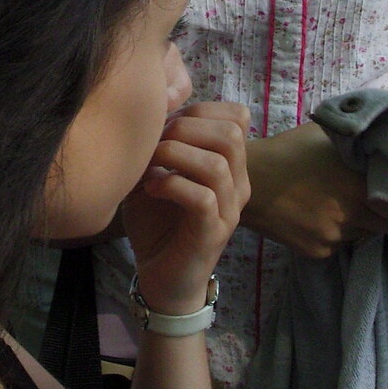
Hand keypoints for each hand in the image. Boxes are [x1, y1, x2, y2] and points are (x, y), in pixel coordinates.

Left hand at [122, 101, 248, 315]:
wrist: (161, 278)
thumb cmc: (157, 223)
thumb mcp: (156, 172)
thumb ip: (162, 142)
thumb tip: (153, 109)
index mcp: (230, 165)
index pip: (237, 116)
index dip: (198, 110)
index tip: (164, 126)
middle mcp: (238, 183)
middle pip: (231, 132)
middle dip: (185, 127)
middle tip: (154, 144)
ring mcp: (229, 209)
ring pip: (218, 162)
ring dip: (174, 155)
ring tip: (149, 166)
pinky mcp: (213, 234)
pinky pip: (203, 197)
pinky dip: (171, 184)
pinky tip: (151, 188)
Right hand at [242, 122, 387, 257]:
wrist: (248, 180)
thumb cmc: (288, 151)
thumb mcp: (326, 136)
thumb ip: (358, 142)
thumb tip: (384, 141)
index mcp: (357, 186)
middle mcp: (350, 216)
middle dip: (385, 215)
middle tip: (372, 200)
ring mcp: (333, 237)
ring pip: (363, 236)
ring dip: (360, 224)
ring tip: (340, 204)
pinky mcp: (317, 251)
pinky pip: (340, 244)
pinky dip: (337, 233)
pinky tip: (319, 215)